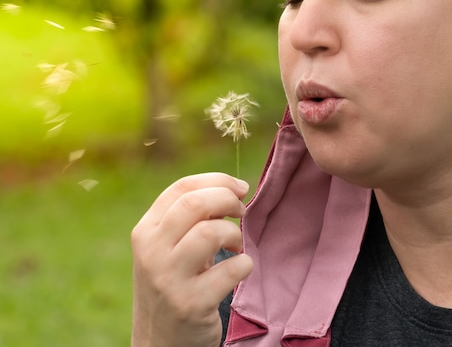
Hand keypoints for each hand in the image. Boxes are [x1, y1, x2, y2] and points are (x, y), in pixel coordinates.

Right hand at [131, 173, 253, 346]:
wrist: (160, 342)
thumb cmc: (174, 285)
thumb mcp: (169, 249)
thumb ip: (190, 220)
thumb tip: (234, 189)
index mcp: (146, 231)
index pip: (182, 188)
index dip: (217, 181)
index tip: (240, 188)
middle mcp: (151, 252)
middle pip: (195, 204)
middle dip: (228, 200)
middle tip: (242, 212)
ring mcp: (168, 279)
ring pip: (211, 232)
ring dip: (235, 234)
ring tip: (237, 247)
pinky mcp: (190, 304)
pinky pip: (231, 270)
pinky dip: (245, 265)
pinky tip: (240, 270)